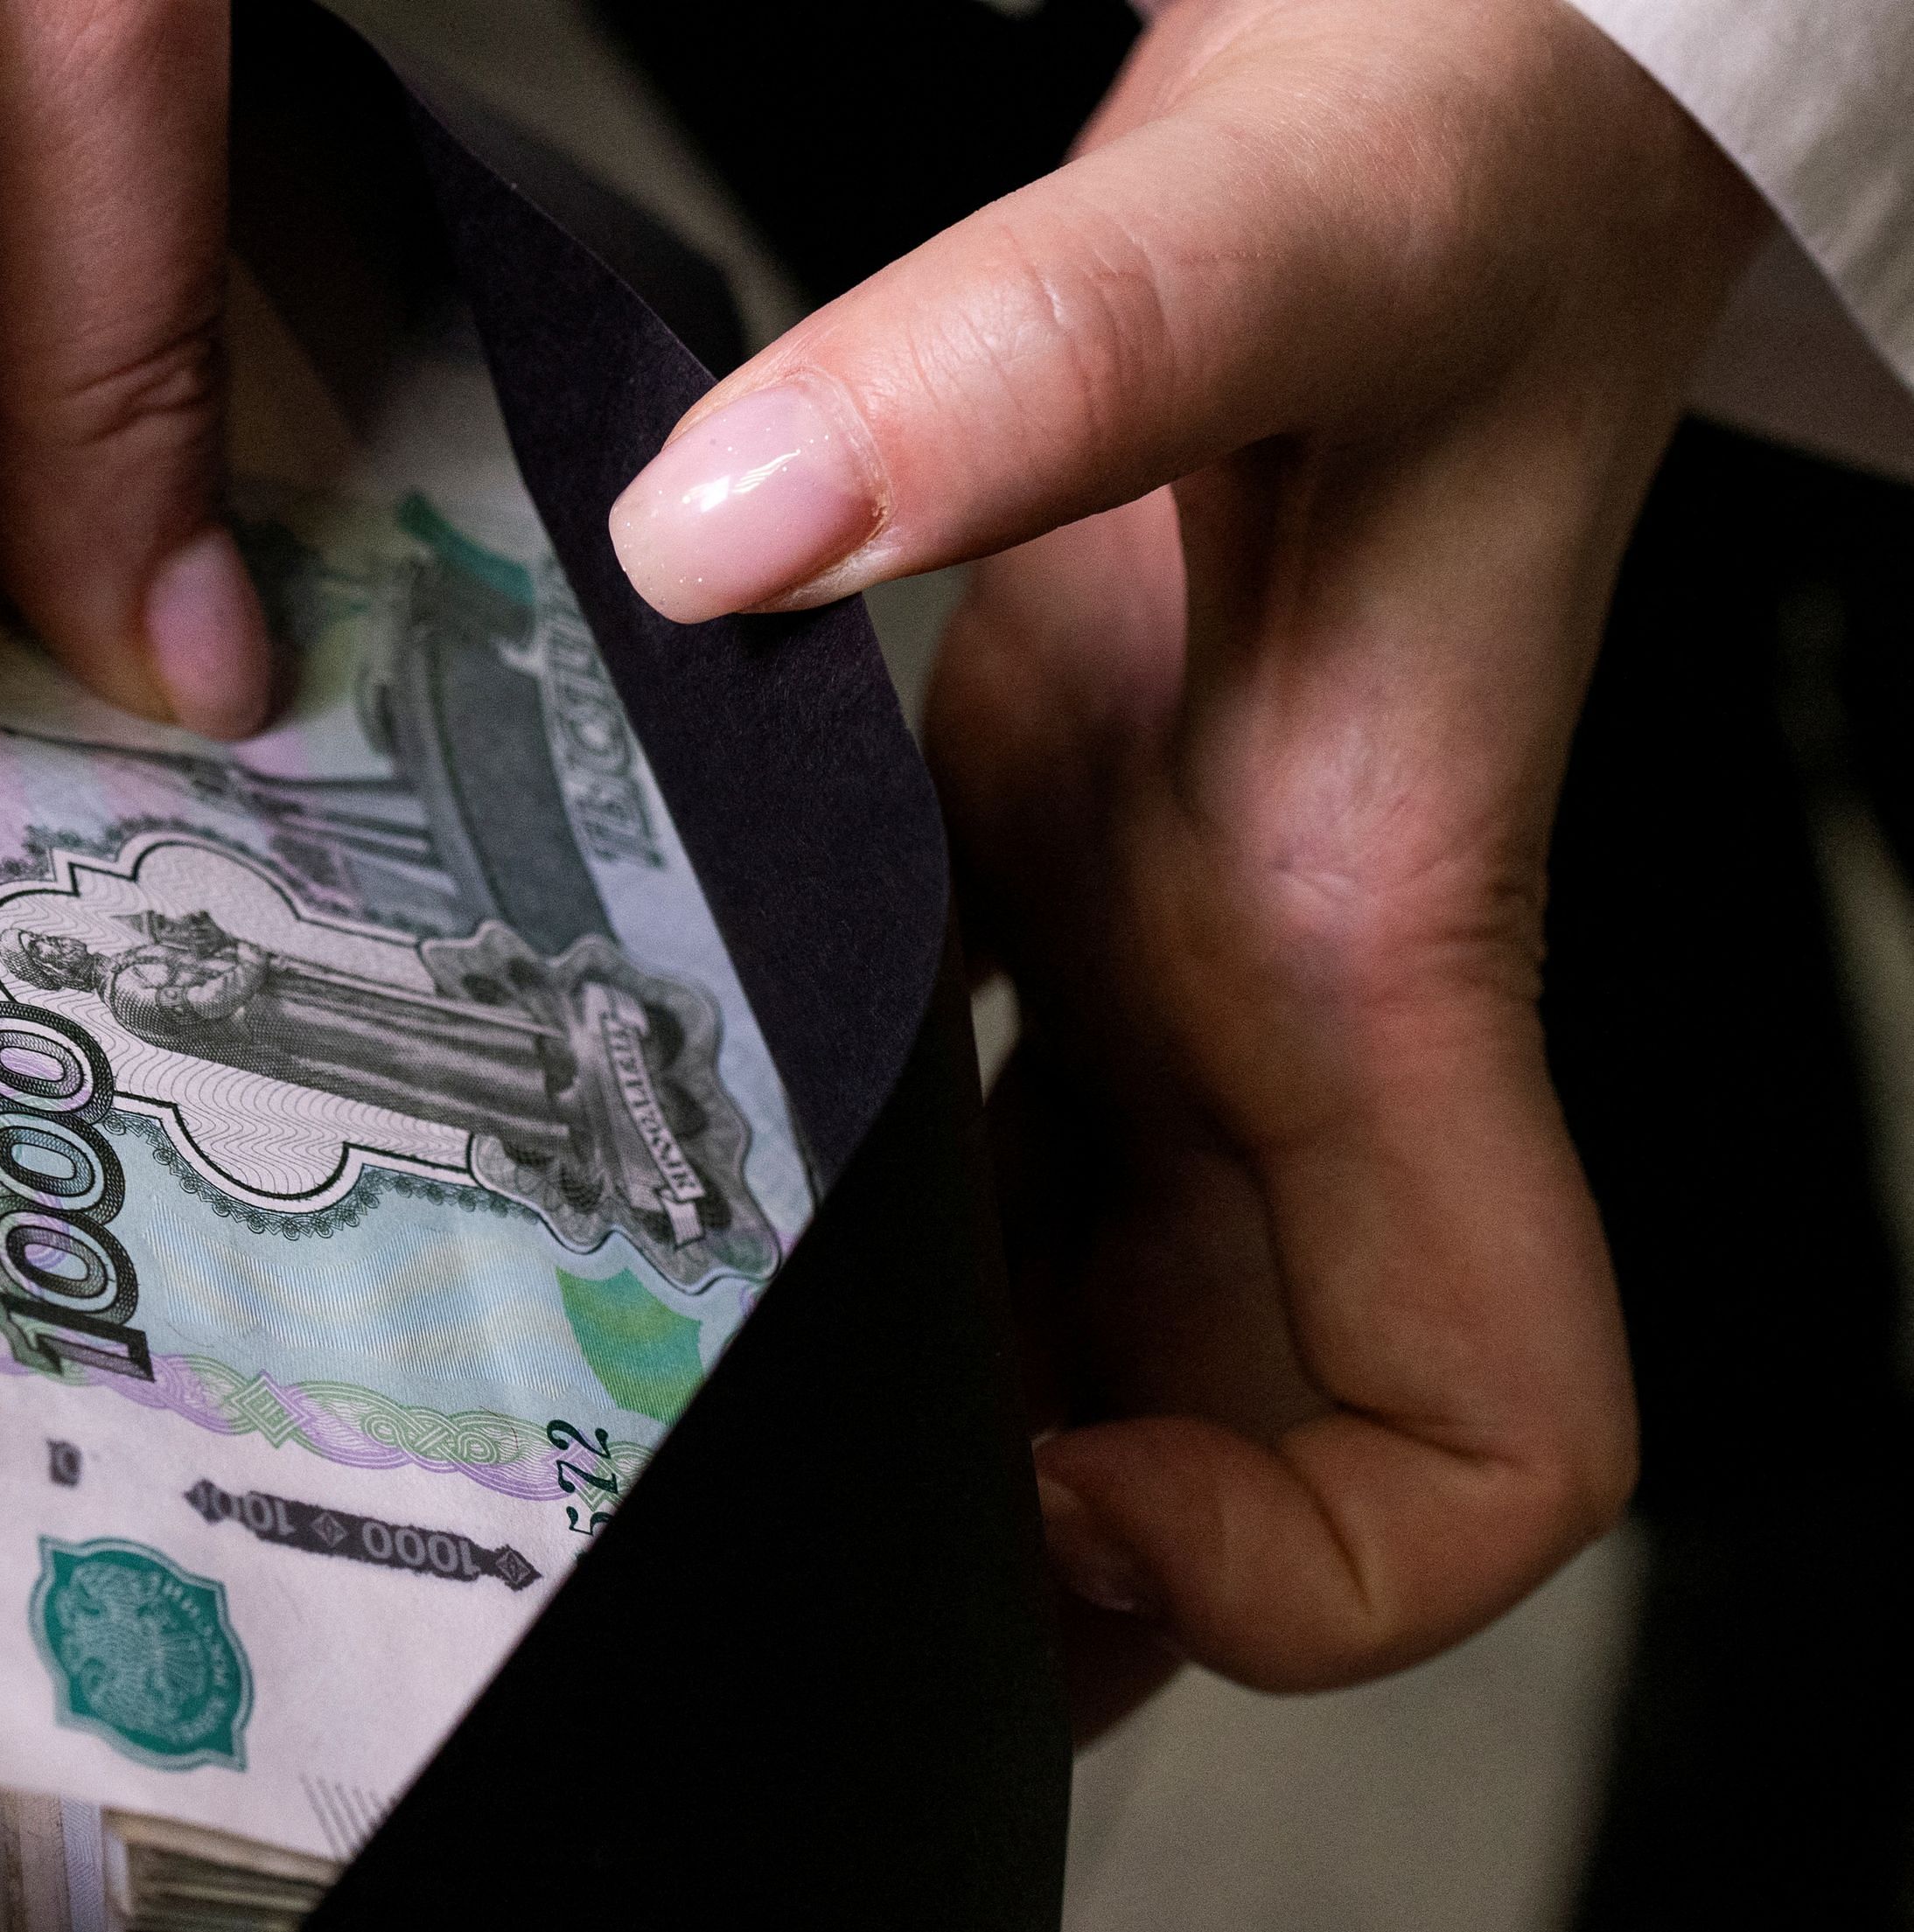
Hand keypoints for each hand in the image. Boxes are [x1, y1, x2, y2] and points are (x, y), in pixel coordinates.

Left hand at [608, 0, 1763, 1724]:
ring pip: (1077, 1313)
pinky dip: (846, 1208)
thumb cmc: (1465, 156)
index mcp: (1373, 959)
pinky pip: (965, 1132)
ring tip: (665, 1420)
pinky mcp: (1057, 868)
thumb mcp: (1288, 229)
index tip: (1072, 1497)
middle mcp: (1274, 1010)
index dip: (1316, 1566)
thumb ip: (1045, 355)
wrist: (1435, 78)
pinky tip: (660, 1176)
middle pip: (1220, 1441)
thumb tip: (730, 528)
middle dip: (1039, 1559)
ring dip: (919, 1412)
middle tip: (765, 1536)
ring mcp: (1164, 956)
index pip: (1488, 1442)